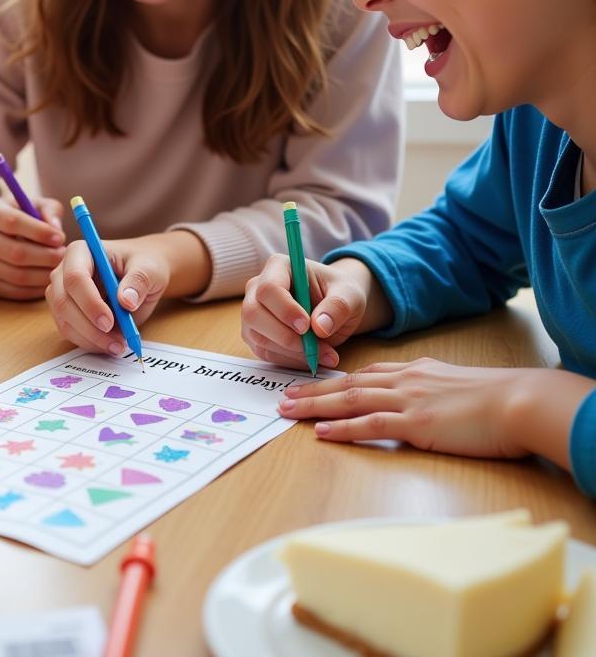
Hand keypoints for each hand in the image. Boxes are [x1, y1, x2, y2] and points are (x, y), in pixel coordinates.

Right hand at [0, 197, 64, 299]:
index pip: (12, 222)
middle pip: (15, 253)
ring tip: (59, 266)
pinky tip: (49, 278)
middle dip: (46, 256)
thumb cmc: (18, 215)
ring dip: (44, 273)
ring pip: (17, 276)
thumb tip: (57, 229)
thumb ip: (49, 210)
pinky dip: (37, 288)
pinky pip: (16, 291)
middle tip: (64, 255)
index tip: (60, 238)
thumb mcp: (32, 204)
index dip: (40, 232)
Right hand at [46, 238, 167, 356]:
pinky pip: (71, 333)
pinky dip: (90, 343)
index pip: (75, 277)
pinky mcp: (67, 313)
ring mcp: (62, 293)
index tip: (109, 322)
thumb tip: (127, 301)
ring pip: (65, 321)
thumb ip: (138, 281)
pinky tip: (111, 344)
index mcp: (81, 251)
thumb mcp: (149, 268)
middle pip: (63, 302)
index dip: (89, 302)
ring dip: (91, 339)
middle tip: (117, 341)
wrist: (144, 275)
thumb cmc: (144, 265)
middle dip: (88, 326)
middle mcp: (64, 271)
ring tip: (119, 344)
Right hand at [241, 255, 377, 369]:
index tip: (307, 326)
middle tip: (316, 347)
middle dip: (284, 336)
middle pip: (253, 313)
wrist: (334, 308)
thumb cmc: (340, 294)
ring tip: (324, 355)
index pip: (268, 288)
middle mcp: (258, 287)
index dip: (285, 310)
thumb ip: (338, 306)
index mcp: (278, 267)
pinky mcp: (256, 334)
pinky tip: (312, 357)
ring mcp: (253, 312)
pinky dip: (290, 360)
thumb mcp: (349, 295)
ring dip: (291, 352)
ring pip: (257, 336)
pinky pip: (264, 353)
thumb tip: (320, 326)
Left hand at [277, 358, 529, 458]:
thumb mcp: (454, 384)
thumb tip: (418, 400)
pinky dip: (342, 428)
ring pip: (349, 400)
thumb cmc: (496, 399)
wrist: (519, 402)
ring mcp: (408, 400)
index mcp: (413, 371)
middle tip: (283, 396)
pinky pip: (370, 424)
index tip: (310, 385)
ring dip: (314, 406)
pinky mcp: (417, 423)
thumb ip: (430, 388)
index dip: (333, 381)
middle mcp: (404, 381)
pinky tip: (322, 431)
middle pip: (347, 384)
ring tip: (288, 411)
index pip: (364, 375)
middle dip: (312, 391)